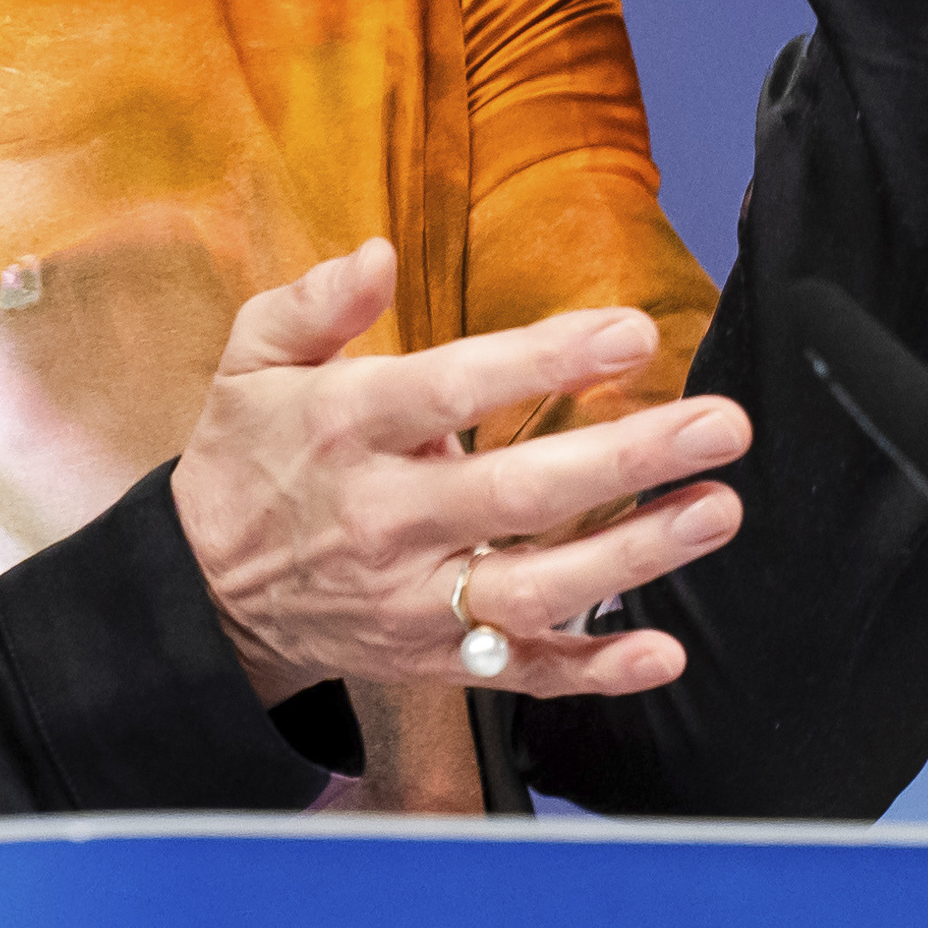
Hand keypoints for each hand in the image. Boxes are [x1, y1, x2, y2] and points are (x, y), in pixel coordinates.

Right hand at [167, 239, 746, 704]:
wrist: (208, 593)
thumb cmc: (251, 456)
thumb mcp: (252, 361)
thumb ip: (314, 303)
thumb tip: (377, 255)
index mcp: (346, 429)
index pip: (454, 389)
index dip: (546, 360)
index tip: (632, 332)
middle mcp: (386, 519)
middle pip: (519, 495)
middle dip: (629, 458)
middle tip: (718, 425)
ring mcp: (414, 600)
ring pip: (535, 588)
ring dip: (636, 556)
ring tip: (717, 509)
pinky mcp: (434, 659)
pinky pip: (522, 672)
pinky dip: (595, 670)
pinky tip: (662, 649)